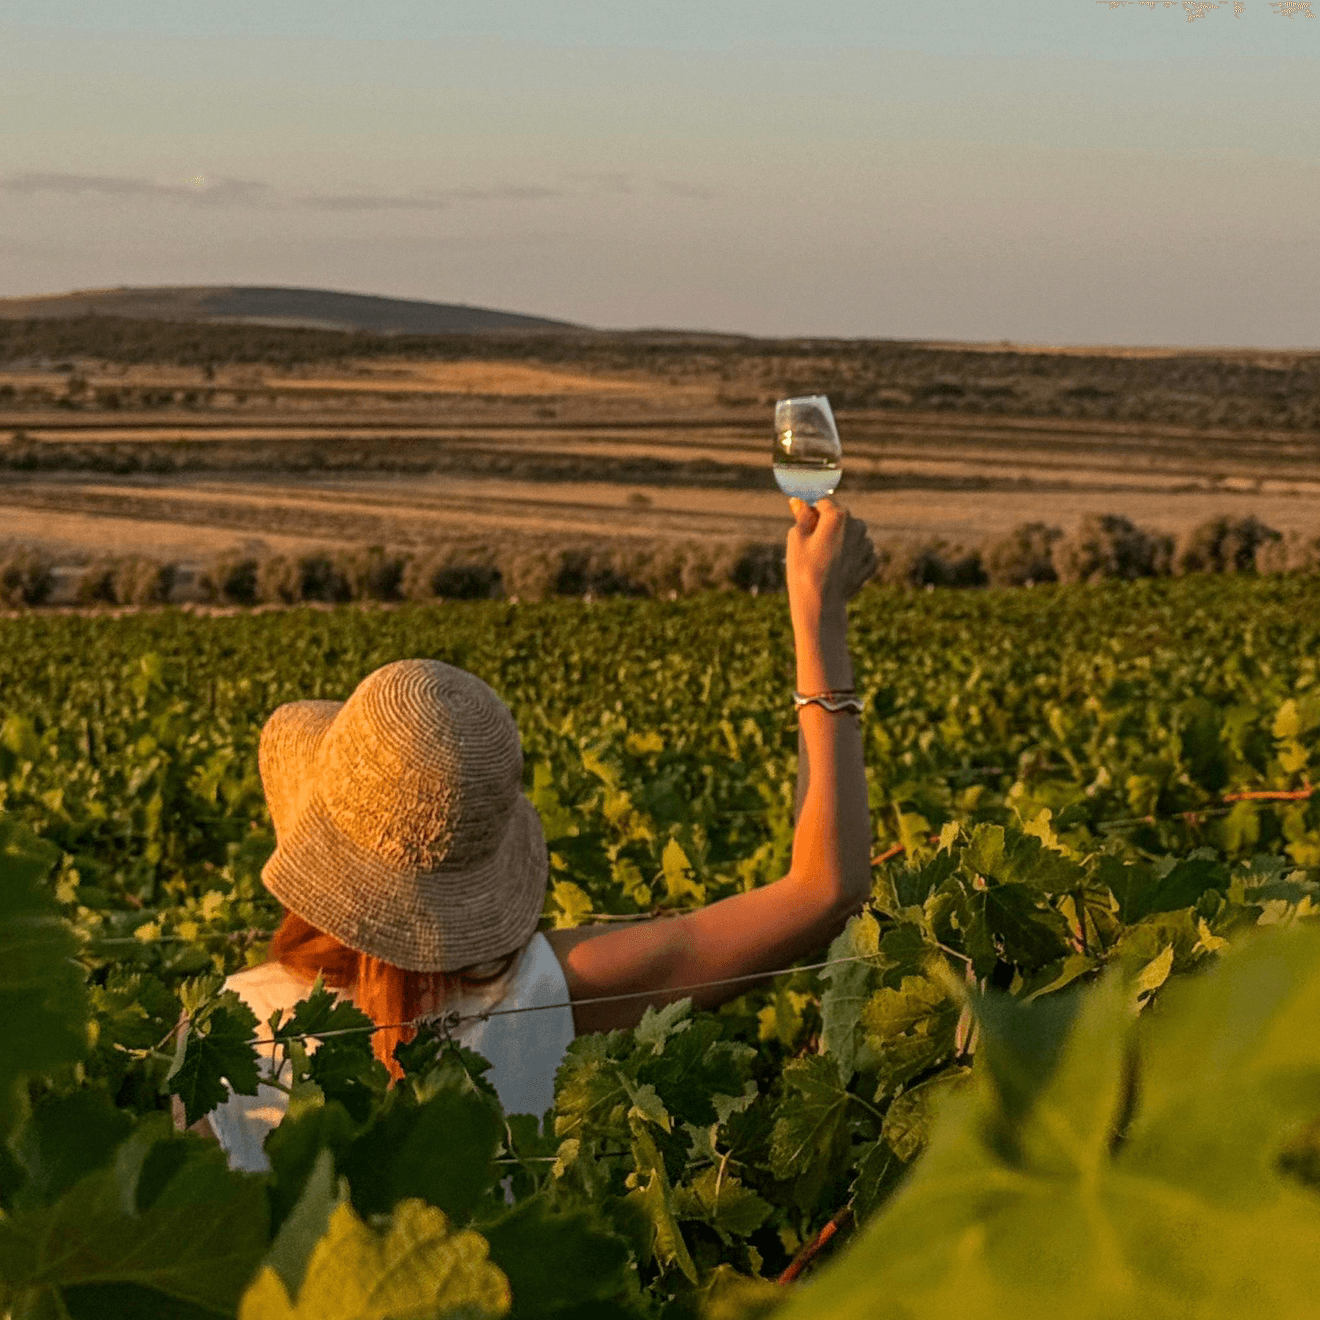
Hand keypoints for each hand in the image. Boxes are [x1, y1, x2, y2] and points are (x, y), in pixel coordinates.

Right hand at [785, 497, 877, 628]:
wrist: (821, 604)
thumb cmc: (803, 570)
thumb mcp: (796, 539)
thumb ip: (801, 516)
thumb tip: (799, 501)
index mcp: (838, 516)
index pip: (825, 503)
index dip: (813, 511)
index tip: (805, 523)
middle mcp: (857, 526)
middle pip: (842, 517)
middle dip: (830, 525)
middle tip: (814, 545)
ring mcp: (866, 545)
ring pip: (854, 534)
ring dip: (843, 541)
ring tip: (826, 560)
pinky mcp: (871, 562)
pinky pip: (862, 552)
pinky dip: (853, 556)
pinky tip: (839, 569)